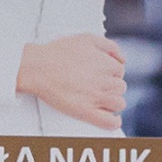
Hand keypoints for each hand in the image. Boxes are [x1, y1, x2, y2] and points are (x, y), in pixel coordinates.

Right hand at [13, 34, 129, 127]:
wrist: (37, 68)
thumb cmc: (58, 52)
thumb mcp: (86, 39)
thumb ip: (109, 46)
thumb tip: (123, 59)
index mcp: (106, 64)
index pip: (119, 71)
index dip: (110, 73)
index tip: (100, 75)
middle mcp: (104, 81)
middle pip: (120, 87)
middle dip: (111, 87)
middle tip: (96, 86)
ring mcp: (95, 97)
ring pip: (118, 103)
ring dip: (112, 102)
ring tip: (100, 100)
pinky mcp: (85, 111)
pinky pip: (109, 122)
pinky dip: (114, 122)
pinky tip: (112, 119)